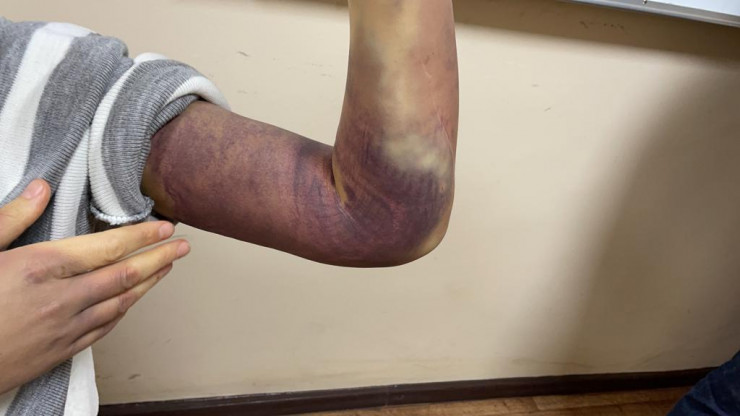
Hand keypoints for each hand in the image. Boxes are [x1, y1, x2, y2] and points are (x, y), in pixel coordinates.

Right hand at [0, 179, 189, 393]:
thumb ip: (12, 220)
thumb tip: (41, 189)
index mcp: (40, 268)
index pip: (108, 247)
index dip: (142, 236)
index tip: (164, 227)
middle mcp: (62, 299)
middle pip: (124, 275)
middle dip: (159, 257)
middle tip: (183, 245)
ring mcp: (64, 329)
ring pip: (121, 303)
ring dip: (149, 283)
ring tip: (167, 267)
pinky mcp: (61, 352)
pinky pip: (105, 327)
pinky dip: (125, 310)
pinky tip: (133, 301)